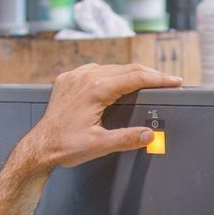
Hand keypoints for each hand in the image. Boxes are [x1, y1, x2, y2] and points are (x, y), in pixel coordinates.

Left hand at [7, 63, 182, 183]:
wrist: (39, 147)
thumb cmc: (64, 146)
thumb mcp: (100, 145)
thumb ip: (127, 139)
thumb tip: (149, 135)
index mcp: (96, 89)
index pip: (135, 77)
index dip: (159, 79)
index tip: (174, 81)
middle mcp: (85, 77)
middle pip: (126, 68)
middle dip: (150, 74)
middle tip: (167, 81)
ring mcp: (75, 76)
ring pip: (111, 67)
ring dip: (131, 73)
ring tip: (147, 81)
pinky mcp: (68, 80)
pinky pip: (95, 70)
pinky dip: (111, 74)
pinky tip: (117, 82)